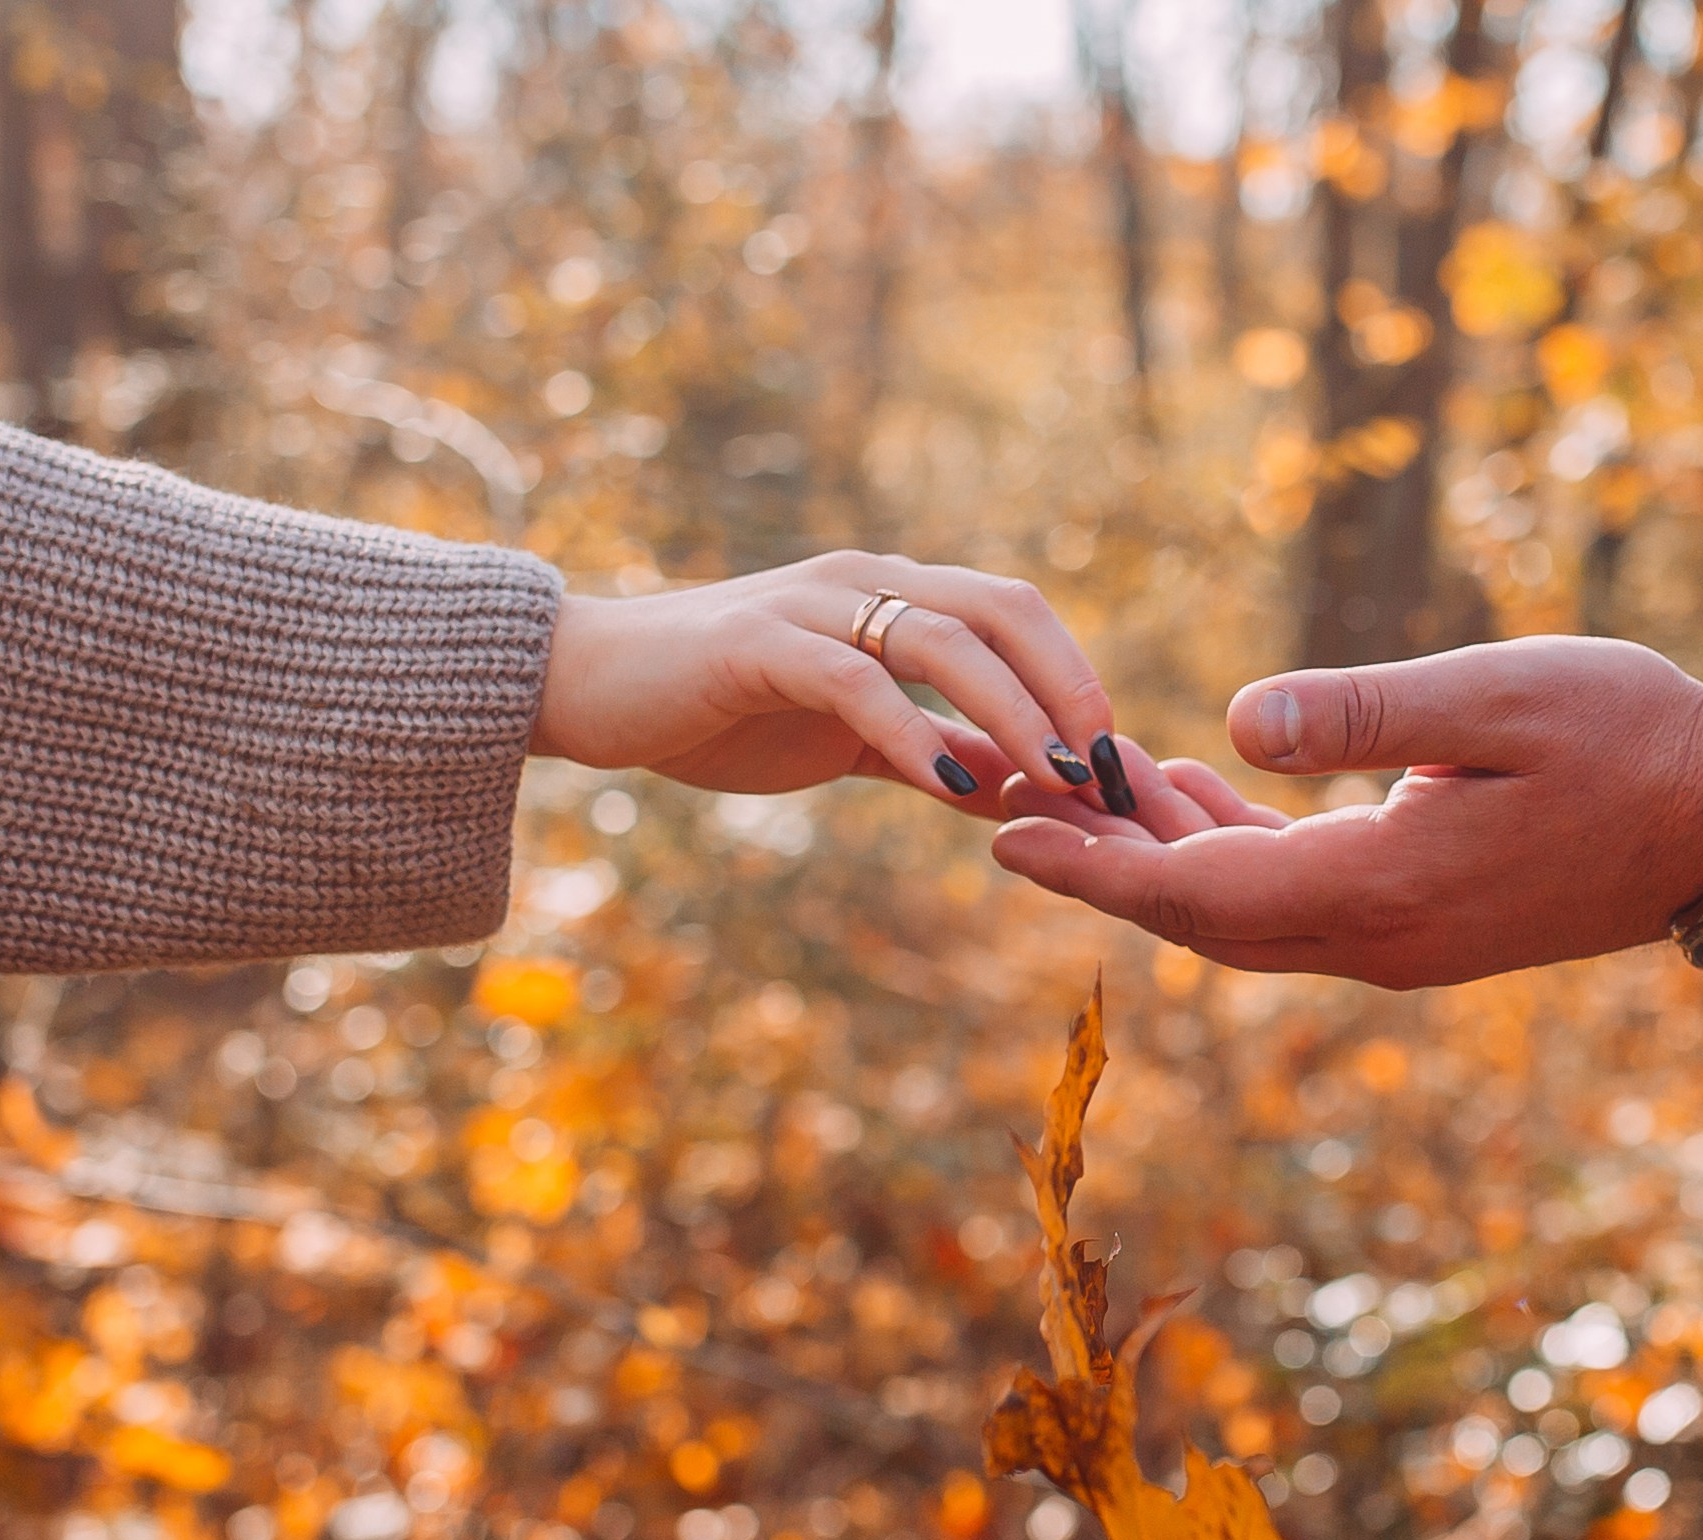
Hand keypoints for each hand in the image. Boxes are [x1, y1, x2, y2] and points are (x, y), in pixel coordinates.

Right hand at [531, 552, 1128, 813]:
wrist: (591, 689)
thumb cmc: (720, 710)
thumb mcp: (844, 739)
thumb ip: (927, 754)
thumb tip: (1016, 792)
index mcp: (889, 594)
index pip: (1012, 612)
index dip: (1074, 675)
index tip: (1111, 757)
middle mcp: (861, 583)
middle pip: (999, 610)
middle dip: (1066, 686)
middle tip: (1103, 766)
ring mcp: (811, 607)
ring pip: (943, 639)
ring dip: (1014, 710)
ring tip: (1057, 777)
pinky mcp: (760, 645)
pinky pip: (858, 681)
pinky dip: (916, 731)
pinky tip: (955, 781)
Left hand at [992, 637, 1702, 988]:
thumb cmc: (1631, 737)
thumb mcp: (1496, 698)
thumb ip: (1360, 714)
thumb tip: (1232, 723)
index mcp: (1383, 888)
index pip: (1195, 893)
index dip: (1093, 865)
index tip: (1003, 829)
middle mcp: (1380, 939)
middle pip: (1200, 921)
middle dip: (1101, 869)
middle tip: (1011, 811)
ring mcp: (1404, 943)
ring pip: (1244, 916)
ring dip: (1161, 861)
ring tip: (1086, 790)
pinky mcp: (1427, 923)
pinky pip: (1295, 905)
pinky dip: (1229, 855)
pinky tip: (1198, 794)